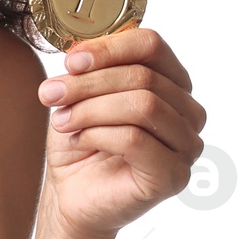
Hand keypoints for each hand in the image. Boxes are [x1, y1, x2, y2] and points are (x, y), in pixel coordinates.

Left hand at [34, 28, 205, 238]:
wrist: (71, 193)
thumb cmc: (81, 141)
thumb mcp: (79, 95)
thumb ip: (88, 71)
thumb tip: (78, 55)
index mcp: (171, 84)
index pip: (151, 45)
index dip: (109, 47)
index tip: (70, 61)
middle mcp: (188, 113)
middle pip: (143, 76)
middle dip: (88, 83)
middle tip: (51, 94)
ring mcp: (186, 147)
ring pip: (143, 105)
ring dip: (91, 109)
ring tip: (62, 121)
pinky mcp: (172, 177)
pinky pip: (136, 140)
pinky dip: (99, 135)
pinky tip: (79, 140)